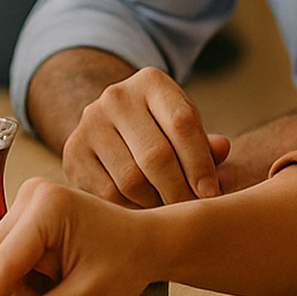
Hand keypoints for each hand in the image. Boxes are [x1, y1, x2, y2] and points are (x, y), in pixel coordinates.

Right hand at [0, 177, 166, 295]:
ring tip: (59, 285)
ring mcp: (27, 200)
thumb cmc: (127, 259)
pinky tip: (53, 274)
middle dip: (15, 294)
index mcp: (46, 208)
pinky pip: (8, 252)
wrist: (148, 241)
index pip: (2, 266)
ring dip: (20, 286)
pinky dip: (25, 275)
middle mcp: (30, 196)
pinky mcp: (27, 210)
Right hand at [61, 67, 231, 206]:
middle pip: (156, 155)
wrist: (112, 129)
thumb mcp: (185, 129)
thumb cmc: (162, 132)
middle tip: (193, 213)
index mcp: (151, 82)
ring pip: (131, 180)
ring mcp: (89, 124)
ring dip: (156, 204)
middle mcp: (115, 97)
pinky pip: (108, 194)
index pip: (182, 123)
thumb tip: (223, 149)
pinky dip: (131, 210)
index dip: (200, 163)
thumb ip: (205, 142)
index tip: (211, 193)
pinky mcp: (73, 153)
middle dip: (180, 192)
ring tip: (171, 212)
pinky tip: (144, 212)